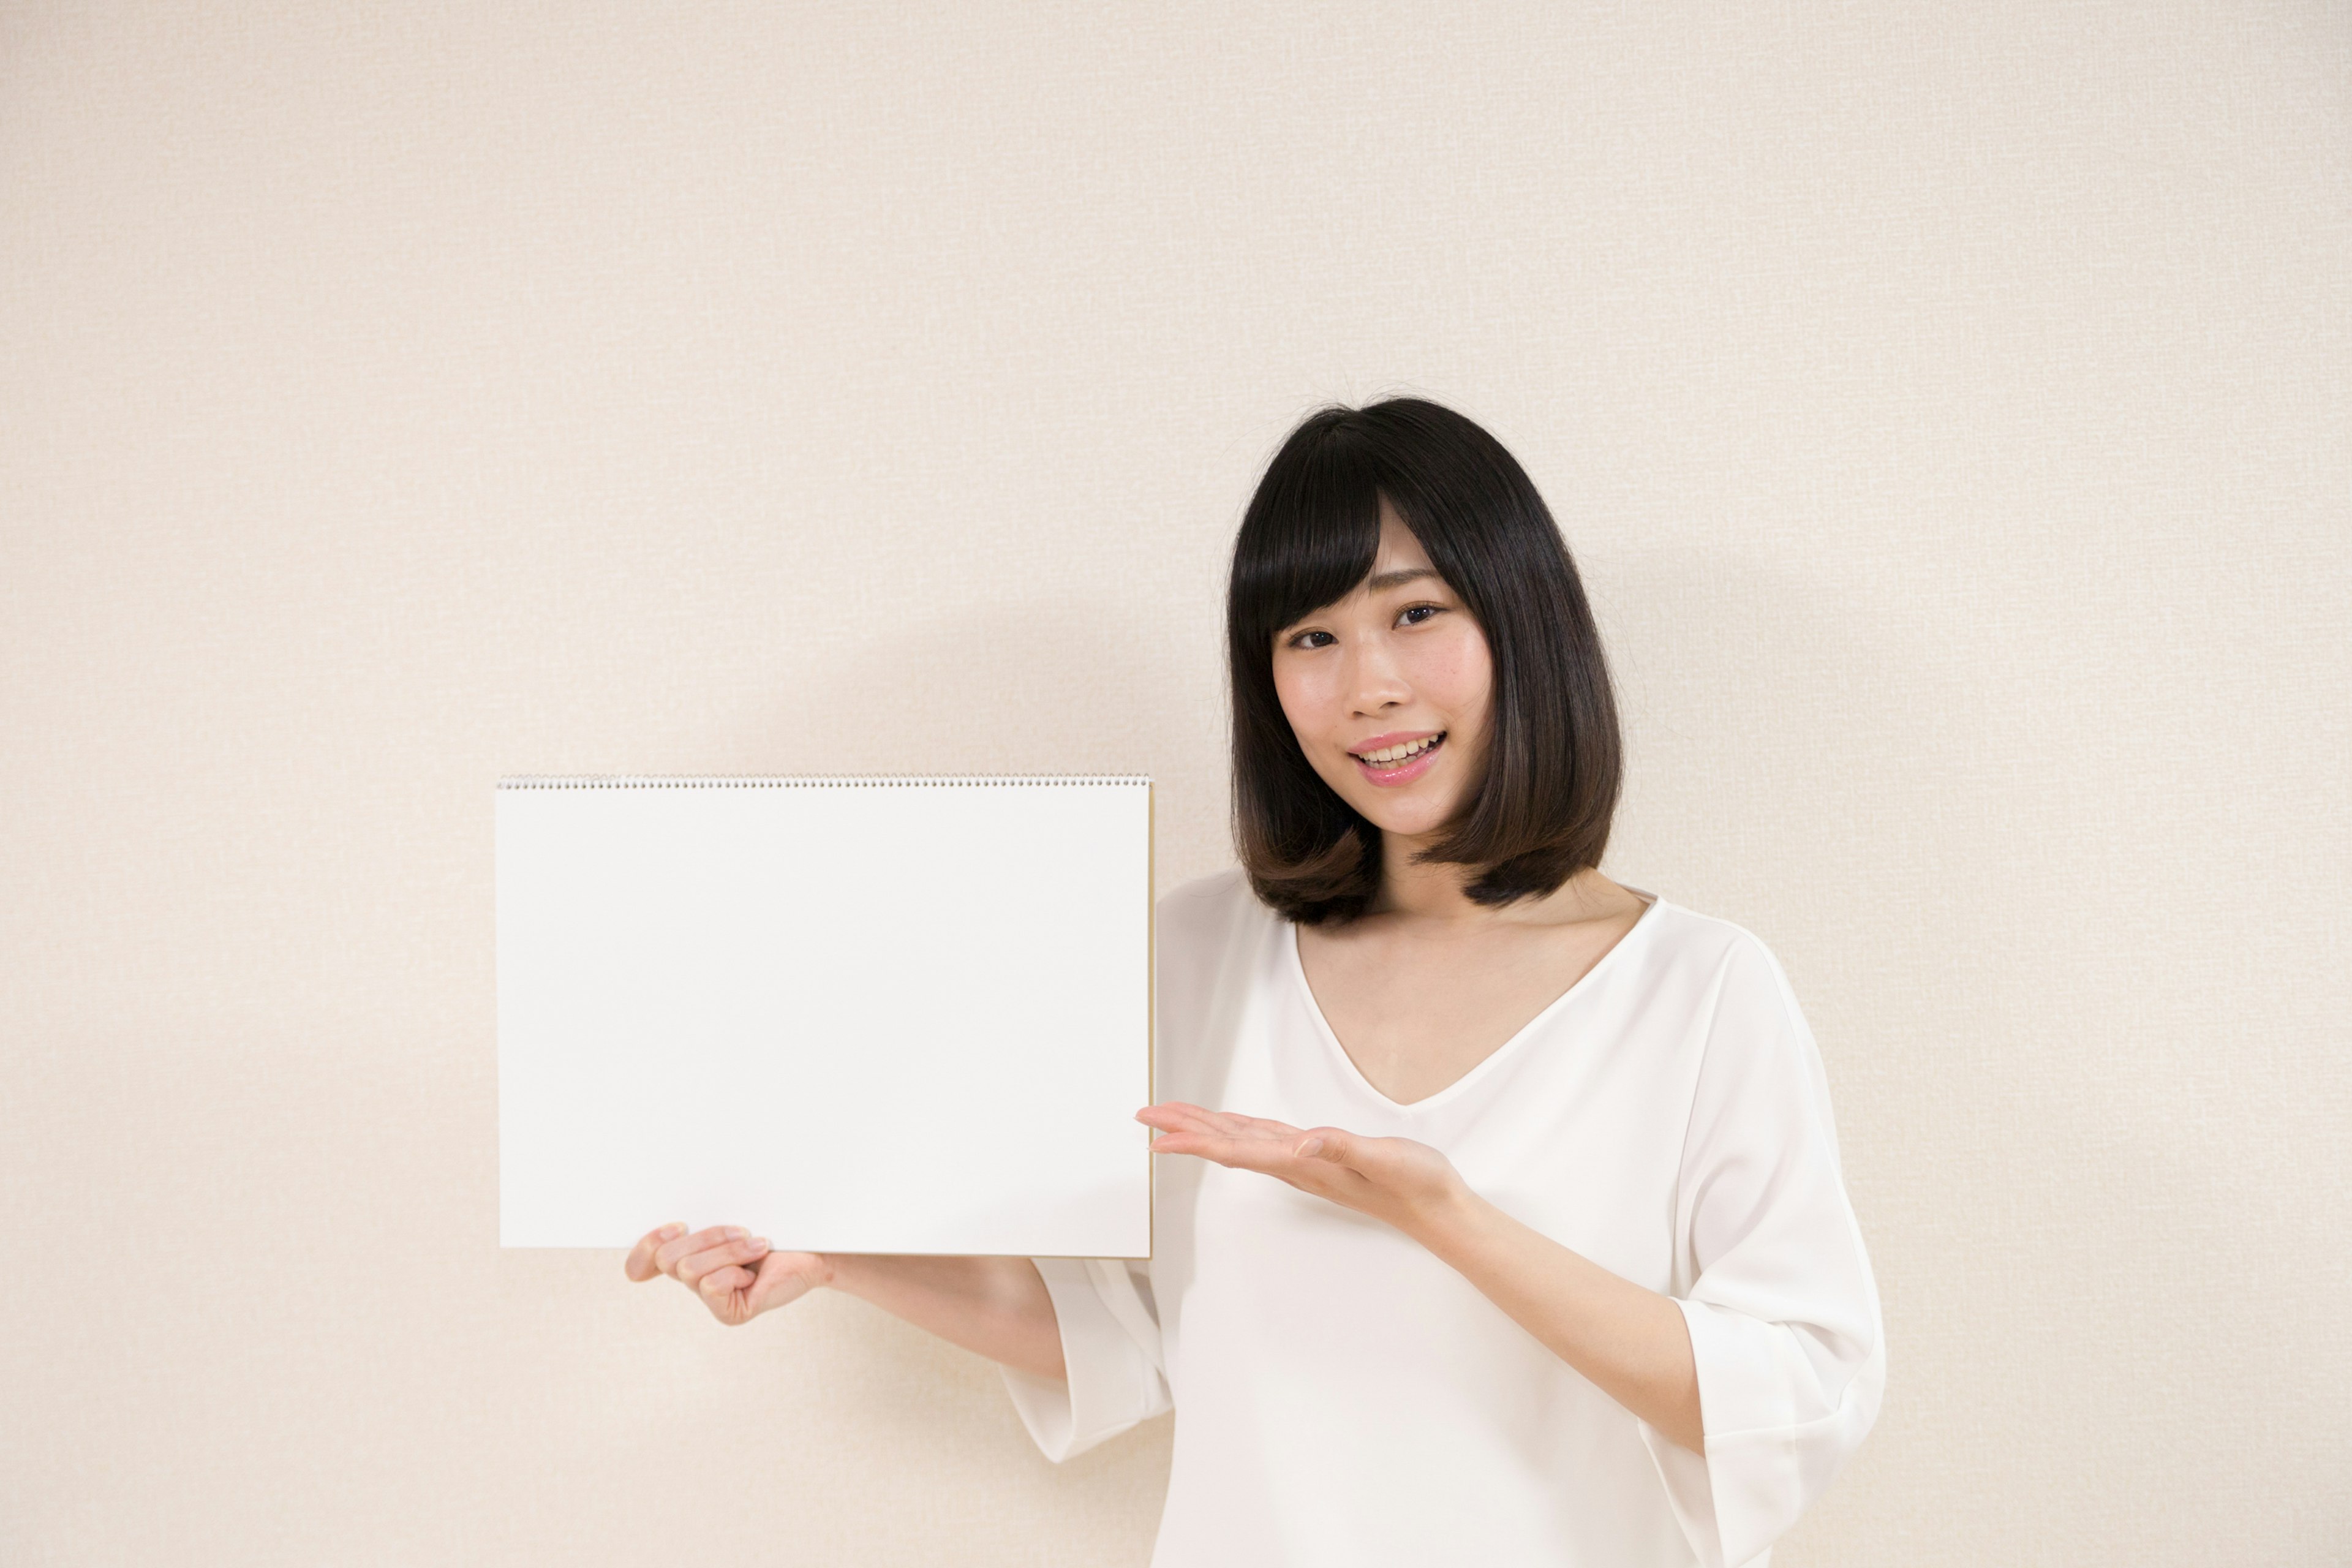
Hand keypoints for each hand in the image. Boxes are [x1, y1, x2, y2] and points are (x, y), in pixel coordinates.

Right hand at [623, 1222, 833, 1326]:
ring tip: (757, 1247)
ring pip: (690, 1269)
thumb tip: (672, 1225)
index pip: (640, 1263)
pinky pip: (712, 1285)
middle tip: (741, 1231)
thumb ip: (698, 1223)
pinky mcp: (728, 1314)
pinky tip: (755, 1272)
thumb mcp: (729, 1220)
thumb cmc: (773, 1231)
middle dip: (706, 1237)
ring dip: (730, 1250)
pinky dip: (737, 1269)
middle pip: (666, 1258)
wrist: (810, 1250)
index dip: (646, 1245)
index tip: (679, 1225)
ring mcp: (710, 1301)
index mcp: (687, 1256)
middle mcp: (692, 1281)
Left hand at [1136, 1102, 1469, 1240]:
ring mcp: (1305, 1162)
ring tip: (1172, 1118)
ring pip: (1241, 1141)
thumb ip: (1342, 1147)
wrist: (1437, 1209)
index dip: (1195, 1142)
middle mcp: (1296, 1164)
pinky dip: (1236, 1130)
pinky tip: (1227, 1128)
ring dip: (1204, 1129)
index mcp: (1304, 1163)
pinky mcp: (1319, 1157)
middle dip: (1184, 1130)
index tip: (1157, 1138)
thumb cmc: (1413, 1183)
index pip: (1237, 1150)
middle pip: (1227, 1145)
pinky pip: (1264, 1140)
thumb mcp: (1382, 1158)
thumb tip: (1301, 1142)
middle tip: (1144, 1117)